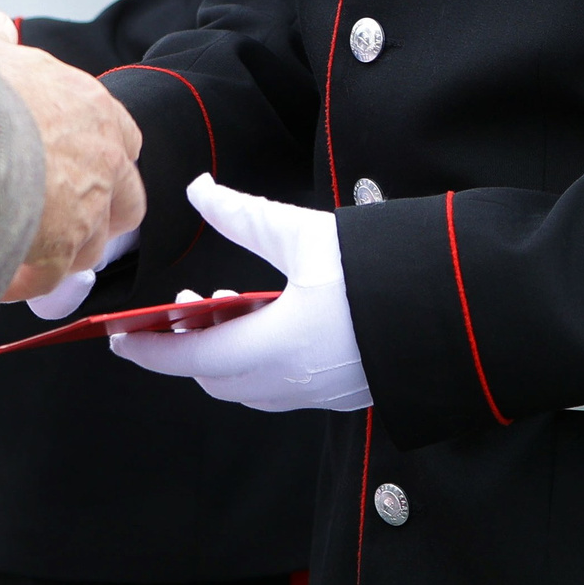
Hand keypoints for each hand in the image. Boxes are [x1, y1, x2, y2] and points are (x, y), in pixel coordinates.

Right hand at [0, 36, 143, 301]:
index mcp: (92, 108)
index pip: (122, 139)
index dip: (101, 157)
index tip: (76, 166)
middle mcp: (102, 158)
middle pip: (126, 201)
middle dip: (99, 214)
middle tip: (62, 218)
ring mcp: (85, 208)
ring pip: (92, 246)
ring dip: (62, 251)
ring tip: (23, 249)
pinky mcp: (59, 249)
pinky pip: (50, 279)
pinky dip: (25, 281)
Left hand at [107, 175, 369, 410]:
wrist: (466, 312)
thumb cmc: (383, 270)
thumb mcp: (307, 235)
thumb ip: (245, 217)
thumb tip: (198, 189)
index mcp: (277, 350)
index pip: (190, 361)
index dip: (148, 350)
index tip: (117, 339)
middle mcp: (295, 384)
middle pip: (217, 378)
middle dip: (186, 348)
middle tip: (176, 309)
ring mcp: (322, 394)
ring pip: (250, 385)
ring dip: (223, 352)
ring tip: (221, 305)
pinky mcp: (346, 391)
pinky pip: (282, 385)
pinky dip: (258, 358)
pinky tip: (267, 319)